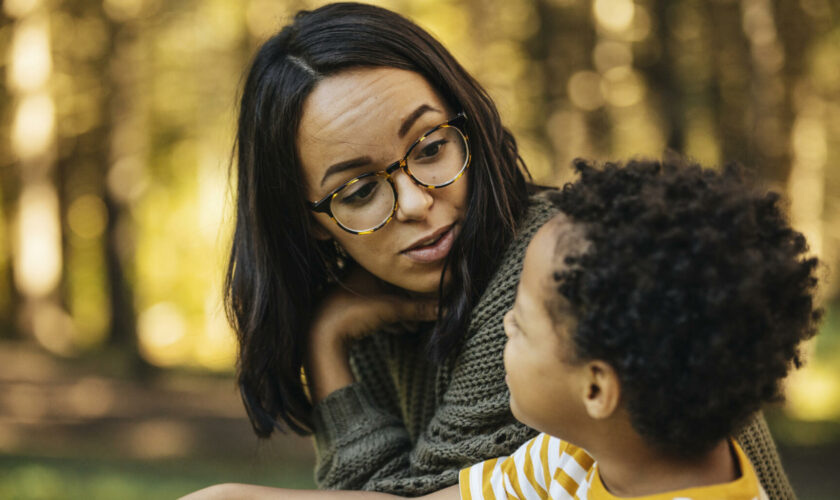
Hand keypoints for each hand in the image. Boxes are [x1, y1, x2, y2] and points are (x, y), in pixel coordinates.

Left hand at [306, 266, 437, 402]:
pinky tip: (397, 330)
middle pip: (395, 287)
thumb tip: (447, 308)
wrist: (321, 336)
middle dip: (411, 304)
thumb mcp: (392, 310)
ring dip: (401, 313)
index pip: (402, 271)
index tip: (432, 298)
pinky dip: (387, 318)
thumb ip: (420, 308)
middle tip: (424, 317)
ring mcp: (352, 289)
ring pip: (385, 299)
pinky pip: (374, 307)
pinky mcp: (348, 305)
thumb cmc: (353, 314)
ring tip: (413, 327)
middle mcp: (360, 272)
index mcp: (369, 264)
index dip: (418, 286)